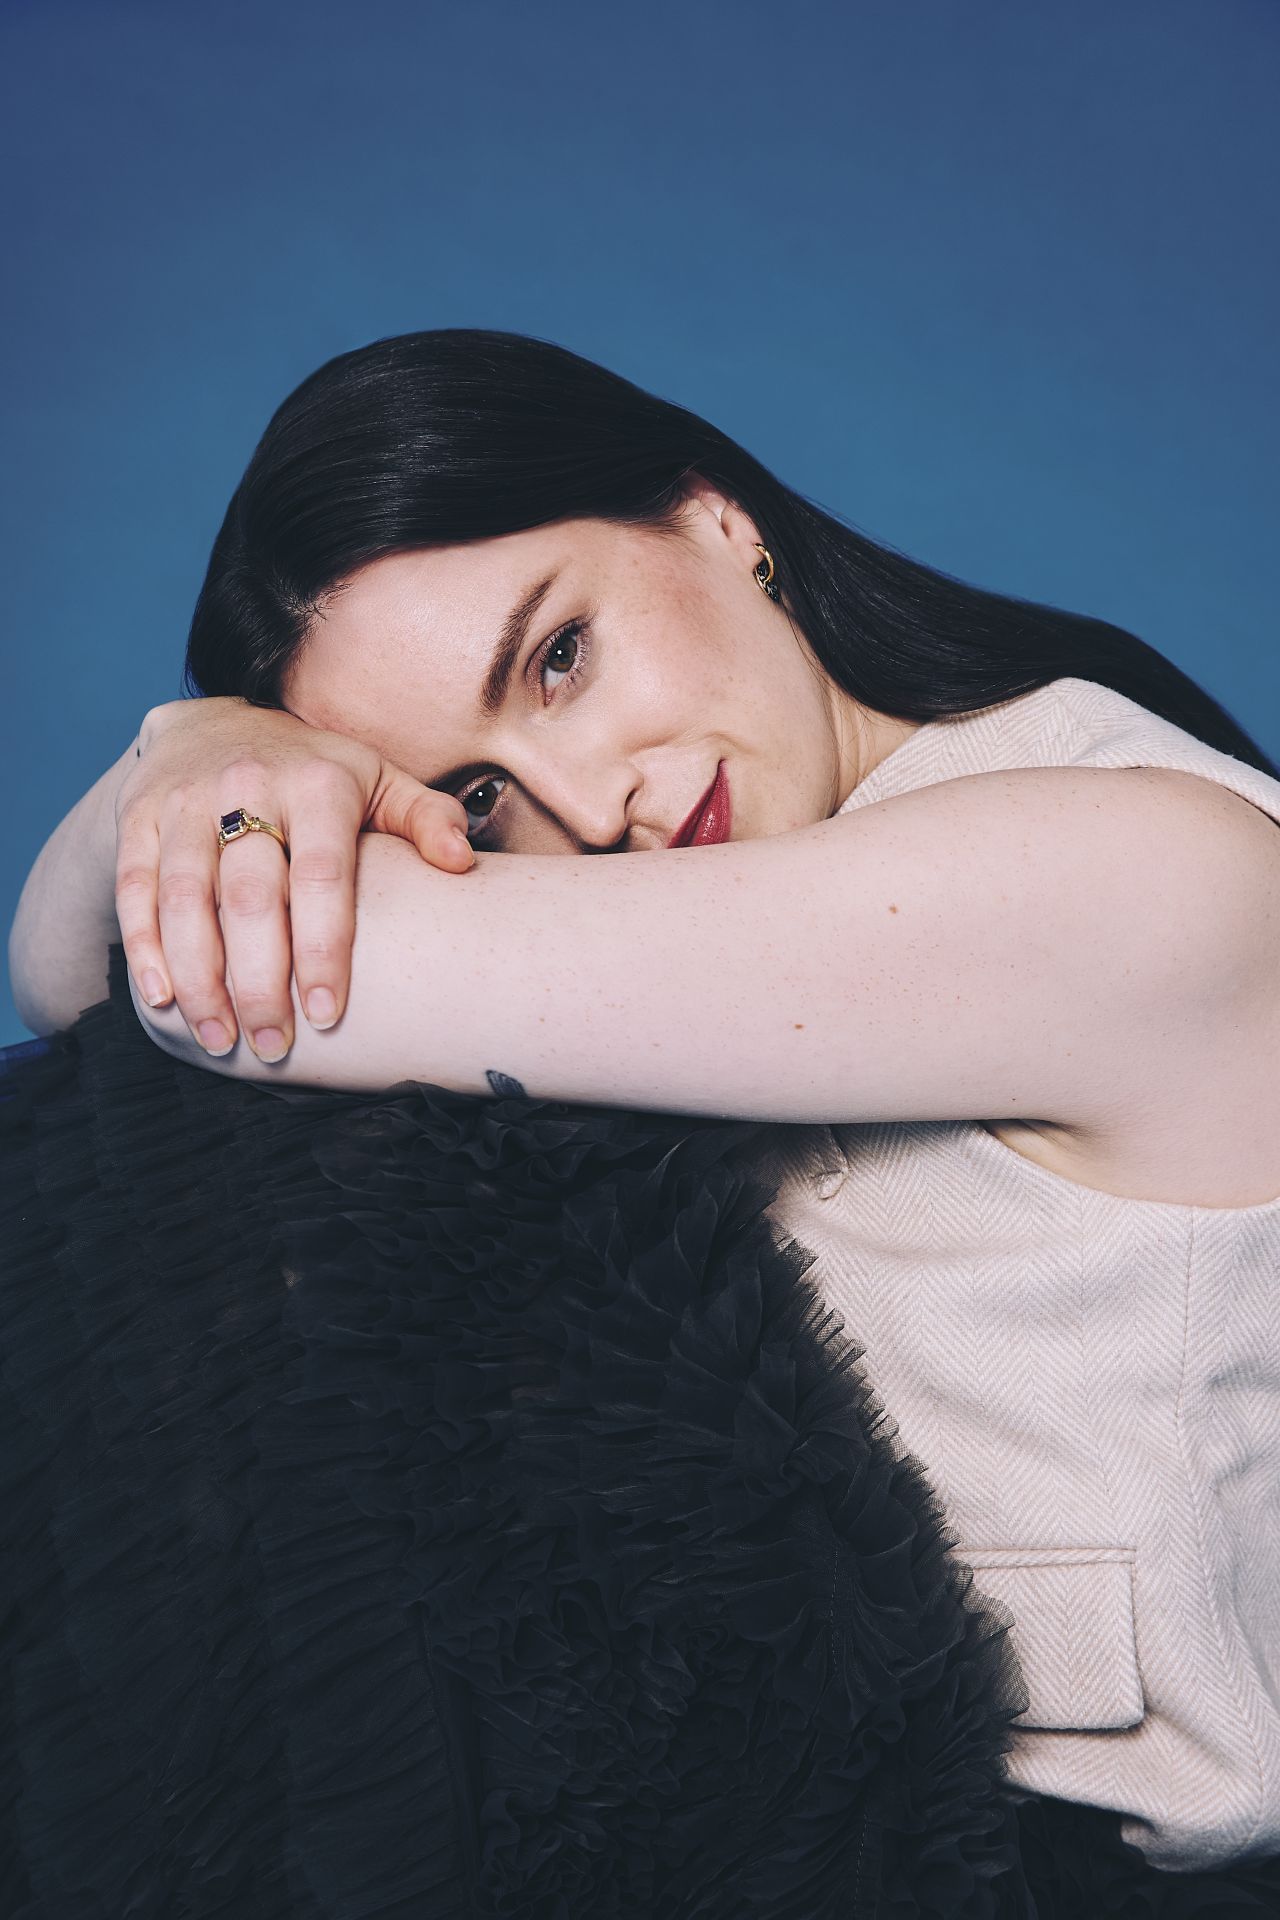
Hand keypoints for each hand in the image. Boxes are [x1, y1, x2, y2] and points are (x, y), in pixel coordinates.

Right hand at [114, 696, 474, 1059]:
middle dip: (259, 980)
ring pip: (185, 898)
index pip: (321, 875)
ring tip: (219, 1038)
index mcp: (318, 784)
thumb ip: (425, 819)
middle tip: (273, 1044)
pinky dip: (144, 947)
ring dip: (198, 977)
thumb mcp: (377, 780)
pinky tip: (160, 1000)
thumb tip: (463, 862)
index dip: (323, 948)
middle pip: (249, 896)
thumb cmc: (314, 773)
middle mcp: (248, 787)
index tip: (327, 1014)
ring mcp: (187, 801)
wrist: (214, 724)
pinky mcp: (140, 817)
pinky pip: (135, 887)